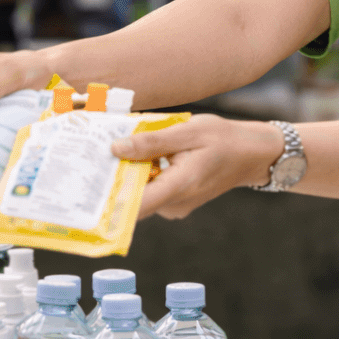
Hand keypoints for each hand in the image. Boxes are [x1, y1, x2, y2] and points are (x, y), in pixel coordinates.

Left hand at [110, 115, 283, 219]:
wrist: (253, 154)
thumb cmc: (224, 139)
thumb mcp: (188, 131)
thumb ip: (152, 142)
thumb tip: (116, 148)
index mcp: (179, 186)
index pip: (134, 204)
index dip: (107, 198)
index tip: (86, 185)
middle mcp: (175, 204)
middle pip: (132, 198)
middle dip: (114, 177)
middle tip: (95, 153)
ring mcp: (176, 206)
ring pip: (141, 193)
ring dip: (130, 173)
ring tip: (117, 147)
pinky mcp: (177, 202)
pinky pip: (152, 190)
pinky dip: (144, 174)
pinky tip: (143, 154)